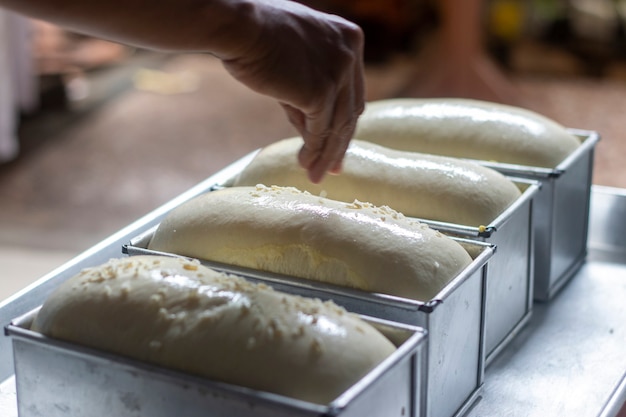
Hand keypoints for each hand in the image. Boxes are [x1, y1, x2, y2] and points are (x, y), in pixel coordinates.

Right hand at [221, 0, 364, 182]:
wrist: (238, 26)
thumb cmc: (256, 37)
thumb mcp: (295, 61)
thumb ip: (311, 90)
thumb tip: (314, 133)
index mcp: (349, 39)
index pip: (353, 91)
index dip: (345, 121)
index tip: (337, 144)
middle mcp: (350, 55)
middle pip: (350, 110)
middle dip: (340, 143)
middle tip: (333, 167)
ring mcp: (338, 72)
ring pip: (338, 125)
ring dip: (326, 154)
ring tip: (316, 175)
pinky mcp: (322, 91)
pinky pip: (321, 130)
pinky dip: (314, 150)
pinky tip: (305, 164)